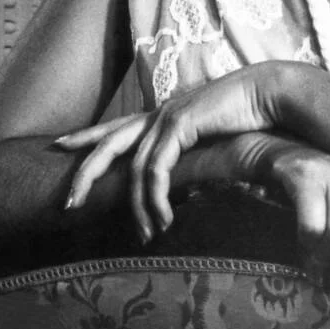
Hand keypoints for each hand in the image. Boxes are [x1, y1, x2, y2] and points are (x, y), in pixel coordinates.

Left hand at [56, 64, 282, 239]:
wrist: (269, 93)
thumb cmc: (248, 114)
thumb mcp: (212, 137)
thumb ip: (193, 152)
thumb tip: (188, 176)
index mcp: (163, 113)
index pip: (116, 126)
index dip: (88, 135)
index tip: (60, 144)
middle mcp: (160, 112)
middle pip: (108, 143)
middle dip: (85, 173)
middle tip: (67, 204)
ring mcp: (168, 116)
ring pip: (135, 168)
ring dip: (138, 207)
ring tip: (144, 236)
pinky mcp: (181, 124)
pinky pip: (157, 170)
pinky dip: (156, 198)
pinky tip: (163, 220)